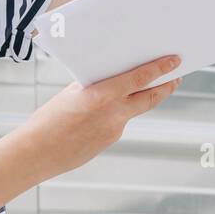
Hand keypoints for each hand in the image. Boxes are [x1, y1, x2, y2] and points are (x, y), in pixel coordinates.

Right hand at [20, 54, 181, 179]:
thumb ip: (95, 85)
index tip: (175, 61)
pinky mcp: (109, 141)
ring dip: (144, 98)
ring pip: (135, 110)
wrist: (37, 153)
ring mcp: (114, 130)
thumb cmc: (49, 118)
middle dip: (166, 87)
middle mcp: (113, 114)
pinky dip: (120, 112)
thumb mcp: (72, 93)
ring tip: (149, 87)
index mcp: (102, 95)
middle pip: (150, 98)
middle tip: (177, 77)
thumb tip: (113, 77)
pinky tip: (111, 109)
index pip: (139, 78)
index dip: (160, 69)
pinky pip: (119, 122)